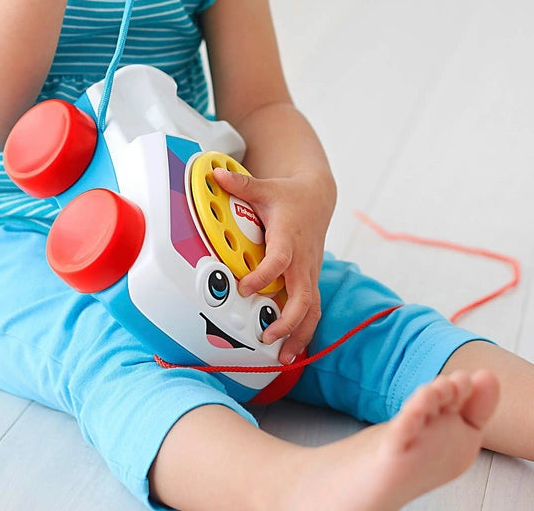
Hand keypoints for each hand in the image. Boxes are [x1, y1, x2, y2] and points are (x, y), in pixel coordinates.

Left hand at [211, 165, 330, 364]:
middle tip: (268, 336)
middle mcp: (302, 260)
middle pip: (303, 296)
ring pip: (312, 310)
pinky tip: (291, 350)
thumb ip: (240, 184)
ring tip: (283, 358)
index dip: (264, 276)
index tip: (245, 287)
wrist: (317, 198)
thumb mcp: (264, 187)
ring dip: (300, 335)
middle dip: (288, 320)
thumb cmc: (289, 197)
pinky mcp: (310, 281)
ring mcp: (309, 273)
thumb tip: (215, 175)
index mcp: (289, 237)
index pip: (280, 261)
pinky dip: (303, 332)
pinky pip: (312, 310)